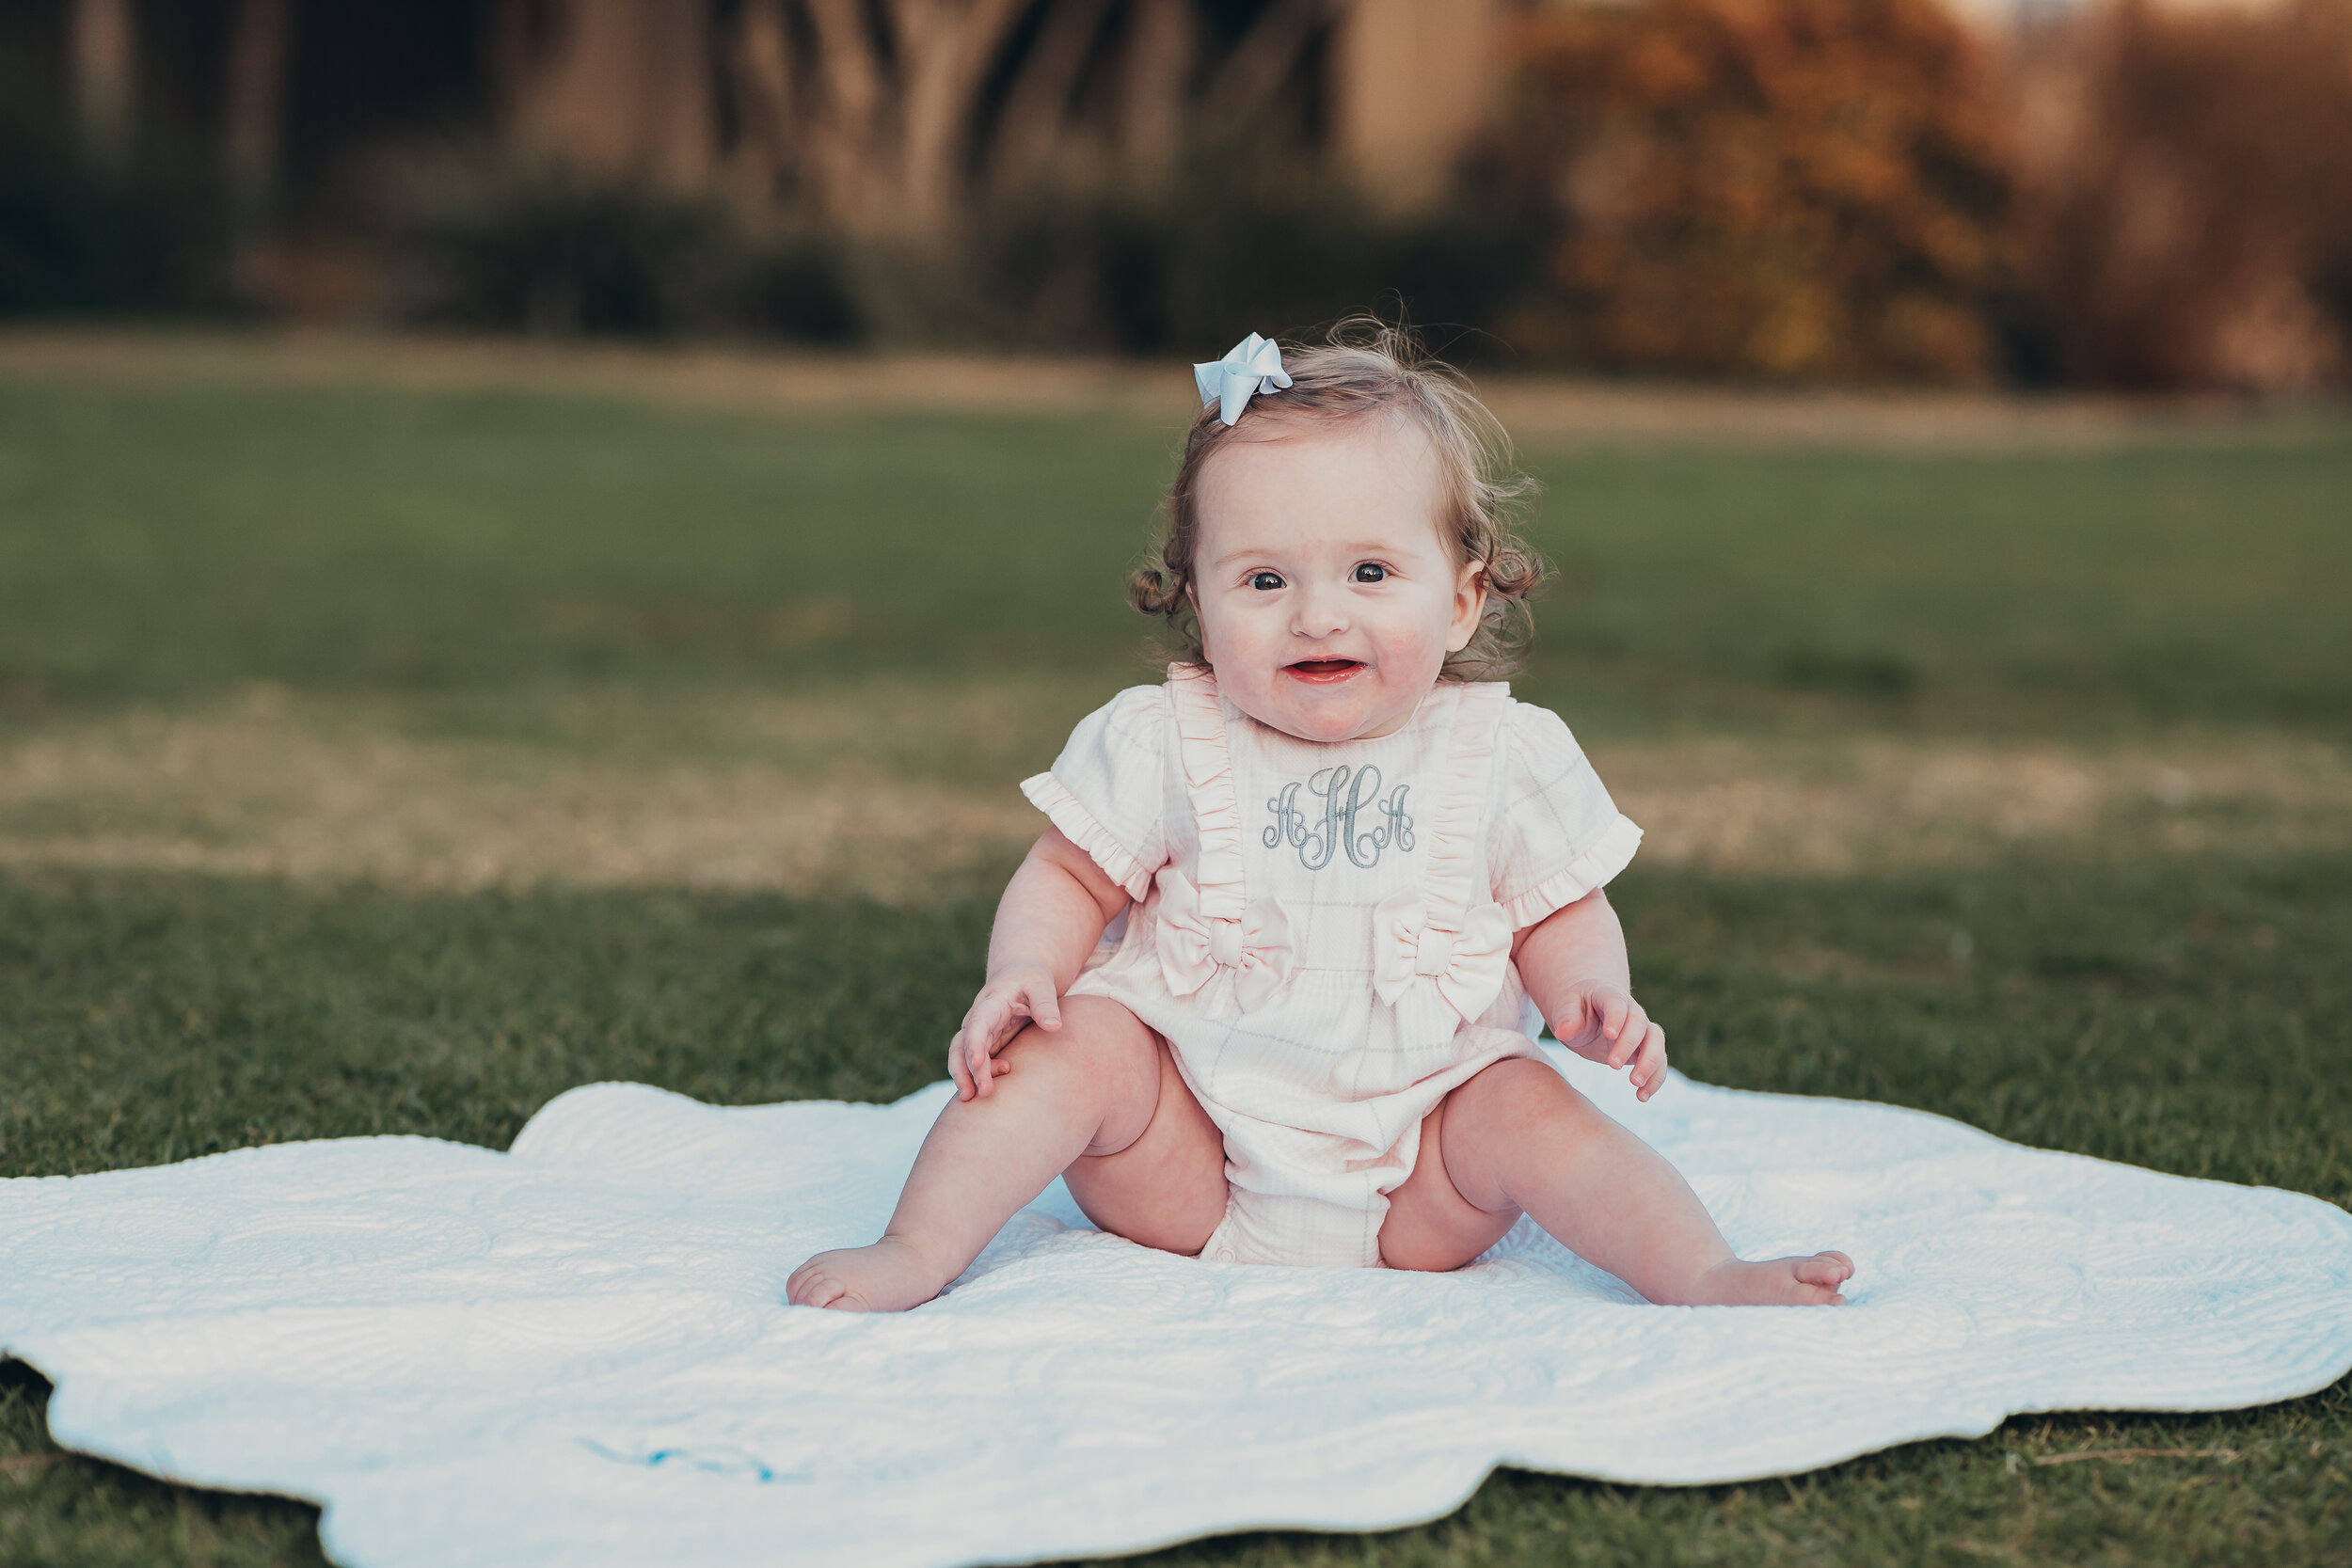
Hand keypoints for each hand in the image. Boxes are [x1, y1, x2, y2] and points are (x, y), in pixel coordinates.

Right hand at [947, 964, 1060, 1100]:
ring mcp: (980, 1034)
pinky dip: (977, 1077)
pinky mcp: (986, 1045)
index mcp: (990, 1004)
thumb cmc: (1032, 979)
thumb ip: (1046, 1004)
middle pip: (962, 1045)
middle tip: (981, 1092)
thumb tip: (1054, 1027)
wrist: (1020, 975)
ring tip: (972, 1099)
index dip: (975, 1044)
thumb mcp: (1041, 984)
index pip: (977, 1024)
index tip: (978, 1063)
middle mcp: (978, 1021)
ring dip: (965, 1077)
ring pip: (962, 1057)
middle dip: (966, 1069)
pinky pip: (975, 1063)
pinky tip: (993, 1090)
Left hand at [1551, 980, 1667, 1101]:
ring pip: (1656, 1042)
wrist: (1588, 1011)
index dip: (1616, 1018)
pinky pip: (1659, 1062)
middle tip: (1613, 1065)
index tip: (1609, 1035)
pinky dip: (1655, 1079)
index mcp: (1609, 996)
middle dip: (1628, 1045)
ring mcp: (1641, 1029)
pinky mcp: (1645, 1048)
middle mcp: (1631, 1011)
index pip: (1616, 1004)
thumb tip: (1564, 1031)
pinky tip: (1642, 1096)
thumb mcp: (1565, 1008)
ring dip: (1650, 1063)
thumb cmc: (1575, 1008)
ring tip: (1635, 1084)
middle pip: (1639, 1024)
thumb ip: (1566, 1018)